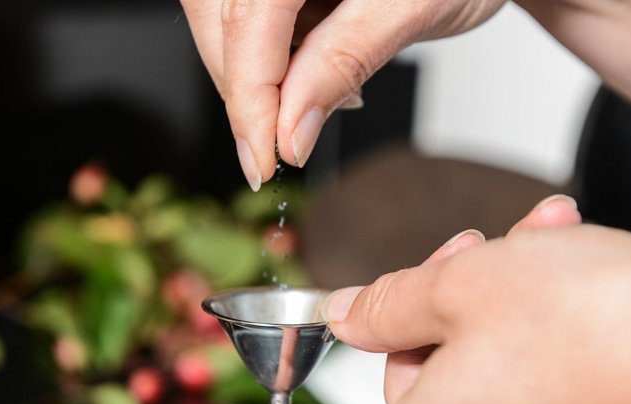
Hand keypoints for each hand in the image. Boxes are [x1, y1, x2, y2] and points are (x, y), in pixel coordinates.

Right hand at [180, 0, 505, 189]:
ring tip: (328, 92)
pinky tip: (318, 70)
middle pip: (222, 23)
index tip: (265, 161)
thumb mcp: (408, 9)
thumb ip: (342, 62)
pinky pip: (253, 23)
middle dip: (249, 93)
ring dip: (262, 80)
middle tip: (285, 145)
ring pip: (228, 27)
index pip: (248, 20)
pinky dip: (278, 62)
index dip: (249, 99)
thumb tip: (291, 130)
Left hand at [259, 195, 630, 403]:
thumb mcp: (464, 283)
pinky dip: (532, 343)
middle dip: (427, 323)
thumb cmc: (593, 325)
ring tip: (532, 246)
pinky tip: (566, 274)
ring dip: (490, 316)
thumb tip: (349, 317)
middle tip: (462, 255)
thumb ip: (389, 304)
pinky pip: (531, 401)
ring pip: (479, 388)